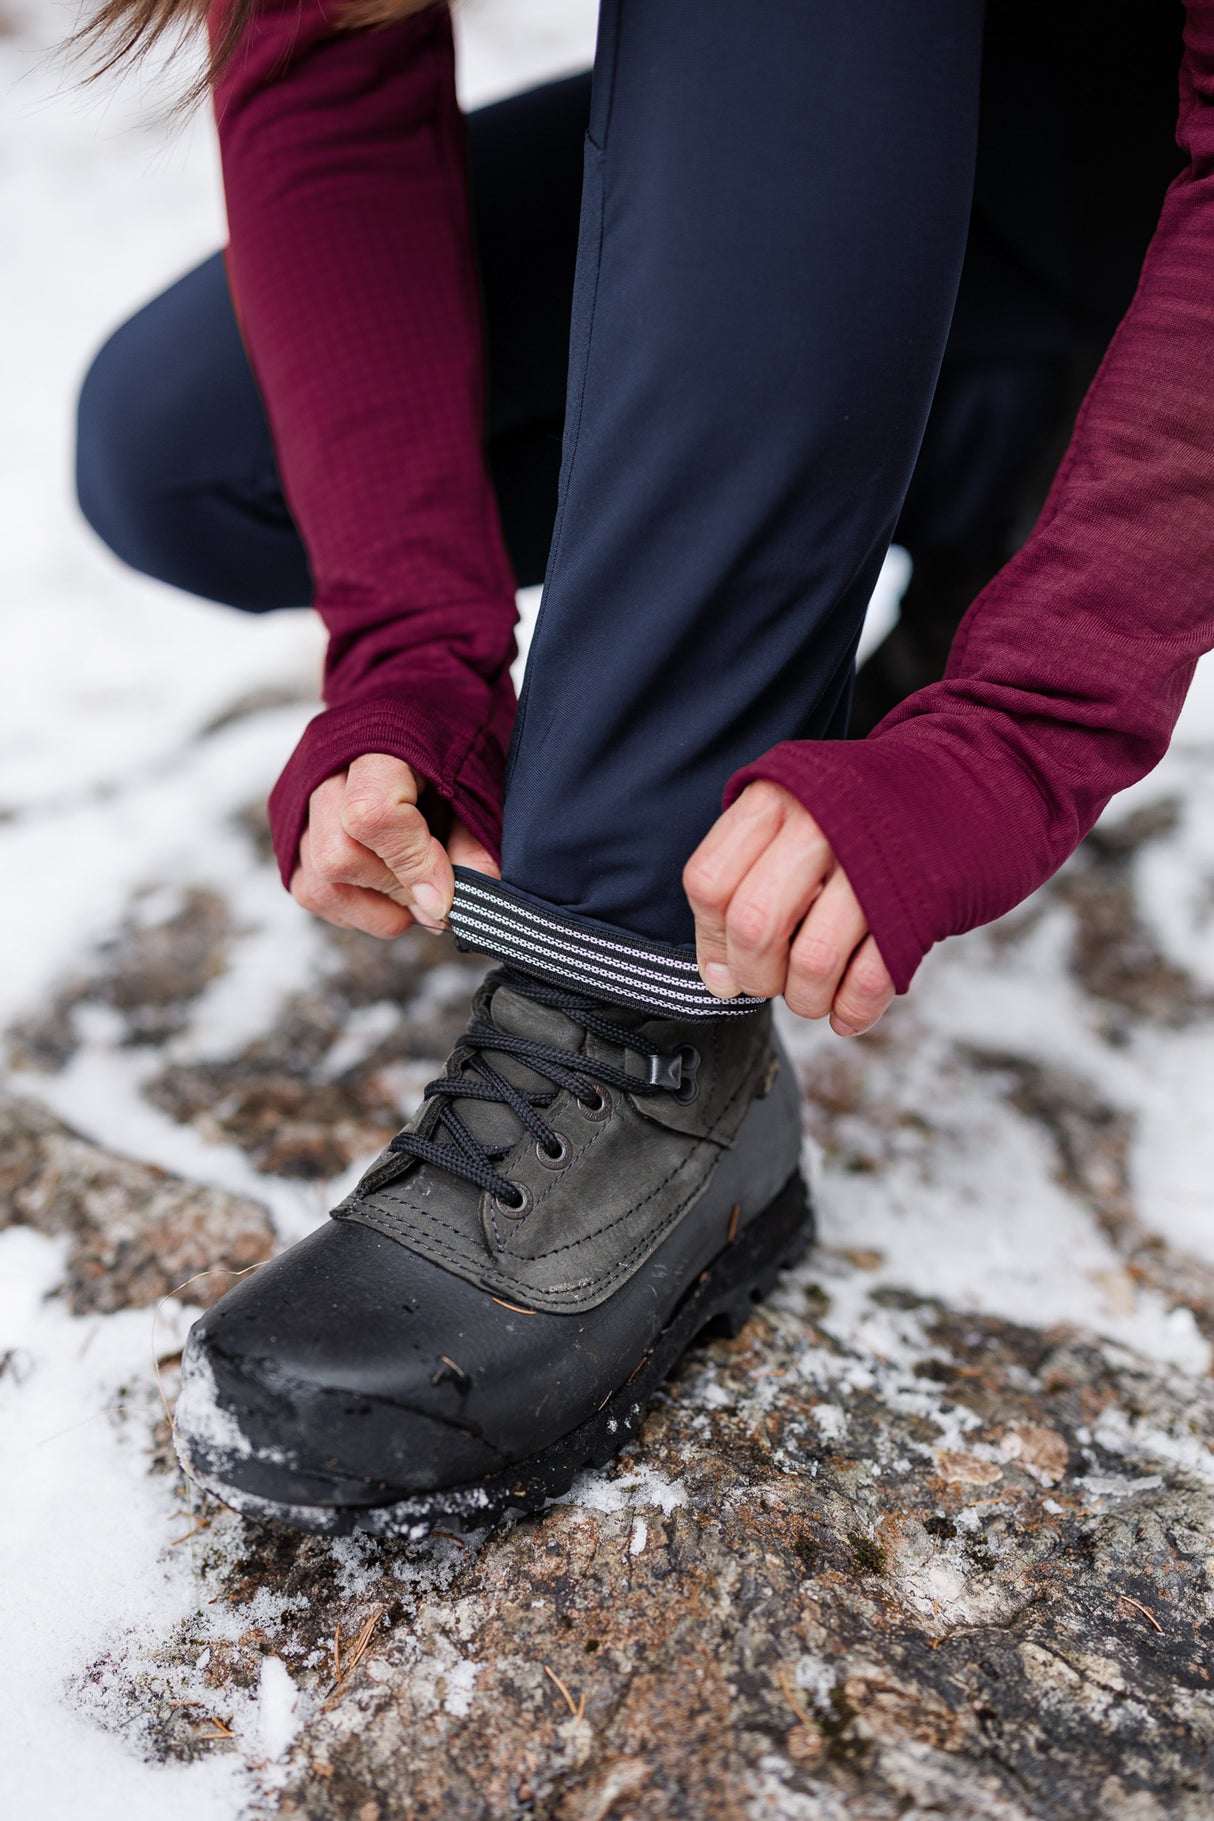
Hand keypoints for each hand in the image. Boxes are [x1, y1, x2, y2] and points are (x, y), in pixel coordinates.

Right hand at [290, 753, 497, 937]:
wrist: (410, 706)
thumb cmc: (446, 744)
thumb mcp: (475, 783)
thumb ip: (473, 843)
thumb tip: (464, 904)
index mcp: (376, 742)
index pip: (371, 814)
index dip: (413, 863)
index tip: (444, 893)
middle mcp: (323, 769)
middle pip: (337, 856)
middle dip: (394, 891)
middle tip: (432, 895)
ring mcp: (299, 800)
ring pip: (318, 884)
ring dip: (373, 909)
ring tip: (411, 899)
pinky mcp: (291, 831)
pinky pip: (309, 891)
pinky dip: (352, 908)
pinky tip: (384, 895)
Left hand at [683, 780, 893, 1034]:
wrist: (951, 788)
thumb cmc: (851, 817)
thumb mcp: (787, 818)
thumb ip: (741, 883)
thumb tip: (721, 979)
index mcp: (775, 799)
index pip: (709, 883)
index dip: (710, 938)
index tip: (726, 961)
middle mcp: (819, 824)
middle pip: (755, 925)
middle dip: (755, 976)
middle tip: (768, 981)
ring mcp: (871, 864)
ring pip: (813, 961)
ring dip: (805, 998)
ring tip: (811, 993)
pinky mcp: (917, 903)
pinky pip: (871, 979)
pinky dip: (852, 1010)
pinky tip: (845, 1013)